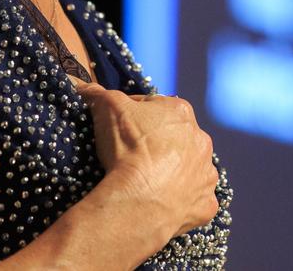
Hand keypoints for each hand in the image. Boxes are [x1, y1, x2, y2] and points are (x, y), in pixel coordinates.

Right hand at [75, 82, 219, 237]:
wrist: (138, 200)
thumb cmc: (127, 148)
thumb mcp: (107, 108)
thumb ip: (98, 93)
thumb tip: (85, 87)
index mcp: (182, 113)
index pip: (156, 107)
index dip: (135, 116)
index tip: (120, 128)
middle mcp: (201, 141)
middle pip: (177, 138)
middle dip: (159, 145)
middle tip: (134, 158)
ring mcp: (206, 174)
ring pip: (190, 170)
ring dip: (175, 173)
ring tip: (150, 183)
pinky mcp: (206, 204)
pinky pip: (195, 201)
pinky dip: (182, 202)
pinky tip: (164, 204)